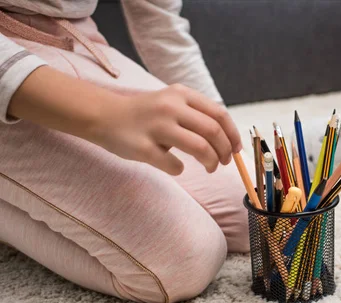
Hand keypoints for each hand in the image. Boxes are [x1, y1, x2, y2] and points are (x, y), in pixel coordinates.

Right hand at [90, 84, 240, 174]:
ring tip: (210, 168)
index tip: (236, 149)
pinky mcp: (143, 148)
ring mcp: (156, 127)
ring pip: (200, 148)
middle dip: (225, 151)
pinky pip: (173, 164)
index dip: (233, 134)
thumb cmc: (145, 114)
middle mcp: (170, 107)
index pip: (219, 114)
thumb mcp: (172, 102)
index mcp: (181, 94)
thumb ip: (197, 114)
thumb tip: (229, 140)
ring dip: (211, 162)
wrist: (103, 116)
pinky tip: (176, 167)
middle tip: (224, 162)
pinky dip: (180, 169)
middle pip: (213, 131)